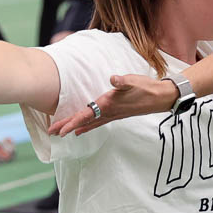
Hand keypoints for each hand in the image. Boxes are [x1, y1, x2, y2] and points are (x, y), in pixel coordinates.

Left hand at [47, 74, 176, 135]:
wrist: (160, 98)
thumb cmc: (145, 88)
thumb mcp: (133, 81)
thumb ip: (122, 81)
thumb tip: (113, 79)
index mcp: (108, 104)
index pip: (86, 115)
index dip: (72, 122)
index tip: (60, 130)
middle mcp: (108, 112)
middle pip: (83, 122)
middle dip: (67, 127)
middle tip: (51, 133)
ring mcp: (112, 115)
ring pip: (89, 123)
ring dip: (75, 127)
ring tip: (61, 133)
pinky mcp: (116, 114)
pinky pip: (97, 122)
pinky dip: (88, 126)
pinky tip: (82, 130)